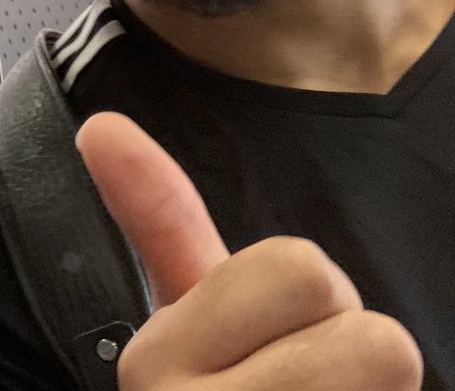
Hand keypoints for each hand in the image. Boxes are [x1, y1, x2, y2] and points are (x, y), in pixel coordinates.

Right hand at [76, 112, 422, 389]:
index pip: (300, 269)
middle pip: (368, 331)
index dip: (313, 301)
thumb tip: (100, 124)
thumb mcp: (186, 320)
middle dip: (352, 348)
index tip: (267, 342)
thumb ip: (156, 217)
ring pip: (388, 368)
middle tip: (307, 383)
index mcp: (157, 362)